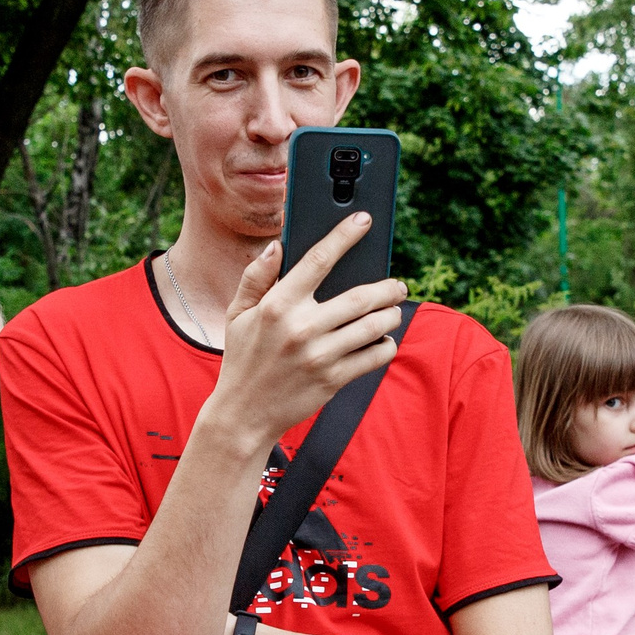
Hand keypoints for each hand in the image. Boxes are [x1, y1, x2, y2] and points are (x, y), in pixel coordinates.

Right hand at [207, 215, 405, 444]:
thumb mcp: (237, 314)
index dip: (344, 235)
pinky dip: (386, 346)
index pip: (318, 259)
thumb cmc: (242, 359)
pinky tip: (383, 341)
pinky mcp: (332, 379)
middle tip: (397, 286)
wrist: (244, 413)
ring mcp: (319, 355)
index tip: (363, 220)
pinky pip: (373, 357)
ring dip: (392, 315)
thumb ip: (255, 276)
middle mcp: (301, 327)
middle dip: (388, 288)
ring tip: (393, 312)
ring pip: (373, 326)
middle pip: (360, 296)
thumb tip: (277, 245)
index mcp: (277, 305)